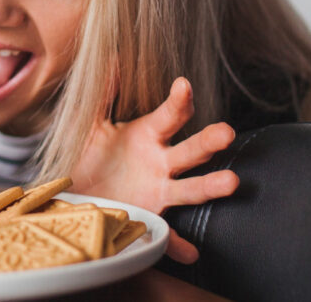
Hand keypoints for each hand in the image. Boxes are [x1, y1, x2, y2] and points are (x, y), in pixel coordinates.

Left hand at [69, 77, 237, 263]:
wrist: (78, 194)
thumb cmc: (92, 155)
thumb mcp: (92, 125)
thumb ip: (103, 95)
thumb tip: (110, 59)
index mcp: (149, 135)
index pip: (169, 115)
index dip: (178, 100)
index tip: (183, 85)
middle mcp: (161, 163)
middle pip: (190, 150)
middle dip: (208, 141)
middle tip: (226, 131)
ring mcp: (160, 191)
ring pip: (190, 188)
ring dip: (210, 186)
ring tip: (232, 182)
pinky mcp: (151, 217)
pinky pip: (168, 235)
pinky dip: (178, 245)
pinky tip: (190, 253)